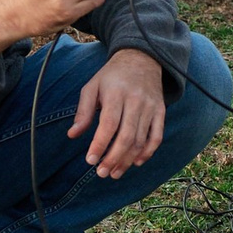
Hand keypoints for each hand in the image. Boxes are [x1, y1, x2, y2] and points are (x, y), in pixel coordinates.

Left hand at [69, 47, 166, 176]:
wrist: (142, 59)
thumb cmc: (112, 76)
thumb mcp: (92, 87)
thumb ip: (83, 111)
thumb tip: (72, 135)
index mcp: (115, 93)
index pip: (109, 124)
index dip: (100, 144)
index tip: (90, 161)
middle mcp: (135, 100)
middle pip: (126, 136)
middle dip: (113, 158)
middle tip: (101, 173)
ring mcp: (150, 107)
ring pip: (140, 140)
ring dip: (128, 160)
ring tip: (114, 173)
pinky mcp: (160, 112)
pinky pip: (157, 136)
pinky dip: (148, 152)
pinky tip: (137, 162)